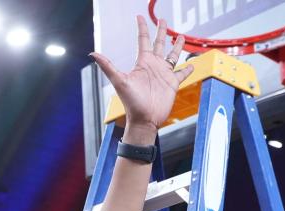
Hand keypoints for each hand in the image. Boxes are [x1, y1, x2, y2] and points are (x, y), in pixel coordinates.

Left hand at [90, 16, 192, 142]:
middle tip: (164, 21)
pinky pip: (182, 73)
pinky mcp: (172, 84)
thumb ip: (107, 66)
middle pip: (159, 44)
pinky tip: (191, 64)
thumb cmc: (131, 103)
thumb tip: (92, 53)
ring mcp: (164, 74)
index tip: (139, 16)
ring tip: (180, 37)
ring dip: (177, 46)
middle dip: (161, 32)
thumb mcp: (119, 81)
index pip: (143, 40)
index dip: (142, 27)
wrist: (144, 120)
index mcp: (142, 63)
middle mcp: (154, 66)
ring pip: (172, 55)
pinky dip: (187, 68)